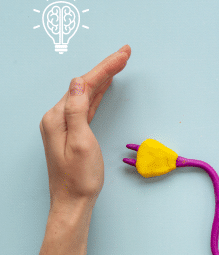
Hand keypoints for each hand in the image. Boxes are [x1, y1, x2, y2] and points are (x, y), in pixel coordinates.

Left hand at [33, 45, 129, 254]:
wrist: (73, 201)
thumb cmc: (79, 177)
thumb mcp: (81, 142)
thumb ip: (77, 110)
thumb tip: (77, 83)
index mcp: (57, 117)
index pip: (84, 85)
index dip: (105, 68)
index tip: (123, 55)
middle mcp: (57, 117)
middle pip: (84, 85)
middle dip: (106, 68)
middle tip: (125, 53)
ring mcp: (63, 124)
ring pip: (86, 93)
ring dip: (103, 78)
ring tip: (119, 63)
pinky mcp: (71, 131)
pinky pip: (86, 105)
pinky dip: (97, 93)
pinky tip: (104, 86)